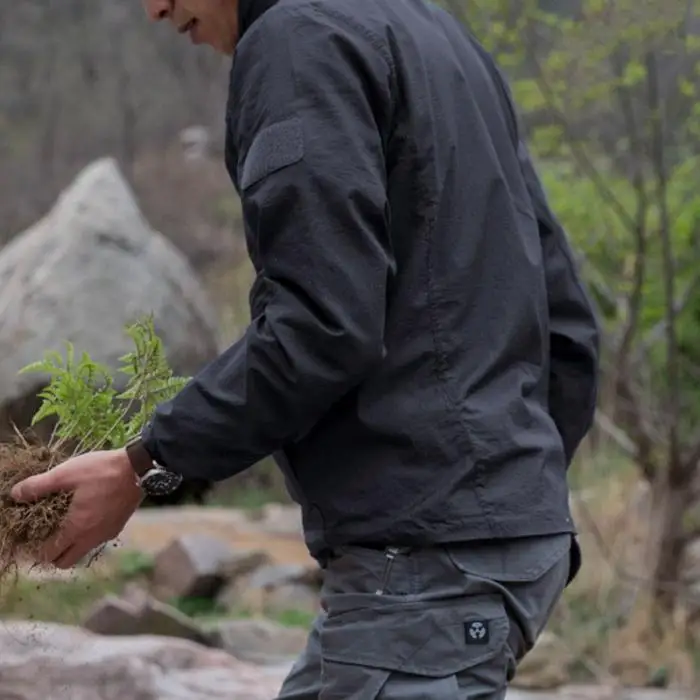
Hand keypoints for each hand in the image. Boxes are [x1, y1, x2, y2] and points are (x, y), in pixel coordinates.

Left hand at [11, 449, 143, 568]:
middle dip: (53, 554)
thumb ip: (39, 486)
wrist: (139, 468)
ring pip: (82, 551)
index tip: (31, 536)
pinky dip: (87, 535)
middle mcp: (93, 537)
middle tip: (46, 535)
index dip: (37, 549)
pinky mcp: (118, 526)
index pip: (51, 554)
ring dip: (71, 545)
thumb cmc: (101, 470)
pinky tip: (87, 515)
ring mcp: (108, 533)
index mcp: (77, 528)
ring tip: (66, 523)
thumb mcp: (66, 473)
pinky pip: (97, 539)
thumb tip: (16, 494)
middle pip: (66, 561)